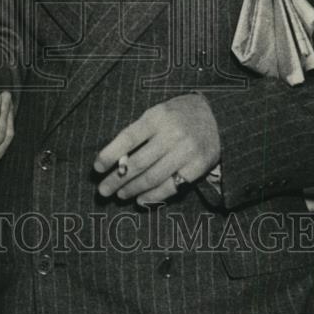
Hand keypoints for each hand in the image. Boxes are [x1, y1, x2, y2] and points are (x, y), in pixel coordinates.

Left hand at [94, 92, 219, 204]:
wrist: (216, 116)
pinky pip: (171, 186)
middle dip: (117, 179)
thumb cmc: (177, 115)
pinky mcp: (198, 167)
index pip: (128, 138)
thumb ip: (139, 133)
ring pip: (153, 177)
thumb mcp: (157, 113)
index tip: (96, 168)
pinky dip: (153, 196)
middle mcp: (172, 134)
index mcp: (157, 117)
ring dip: (132, 189)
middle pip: (138, 163)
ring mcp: (186, 152)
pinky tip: (141, 199)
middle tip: (102, 190)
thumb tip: (115, 161)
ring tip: (119, 195)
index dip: (110, 155)